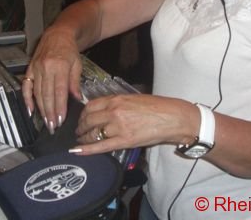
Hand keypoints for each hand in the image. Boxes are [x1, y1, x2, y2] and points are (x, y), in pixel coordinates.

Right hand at [22, 28, 83, 132]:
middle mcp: (46, 67)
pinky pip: (26, 86)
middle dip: (49, 112)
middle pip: (47, 95)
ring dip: (41, 109)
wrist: (58, 34)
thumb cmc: (69, 49)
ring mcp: (36, 68)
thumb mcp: (77, 65)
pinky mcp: (30, 69)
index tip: (60, 119)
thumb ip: (75, 83)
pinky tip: (30, 110)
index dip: (59, 107)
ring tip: (46, 121)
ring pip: (37, 93)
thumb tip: (76, 99)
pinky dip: (27, 99)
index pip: (59, 91)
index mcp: (60, 66)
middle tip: (52, 125)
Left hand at [72, 94, 196, 154]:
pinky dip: (86, 149)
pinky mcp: (124, 141)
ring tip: (81, 140)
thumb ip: (118, 103)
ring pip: (92, 133)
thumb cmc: (157, 107)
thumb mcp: (134, 98)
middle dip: (81, 126)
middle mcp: (114, 112)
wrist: (172, 117)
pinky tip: (77, 151)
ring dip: (83, 138)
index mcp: (116, 100)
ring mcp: (118, 127)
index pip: (91, 106)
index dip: (83, 113)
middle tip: (79, 131)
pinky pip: (101, 146)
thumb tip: (105, 109)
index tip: (82, 118)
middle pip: (88, 120)